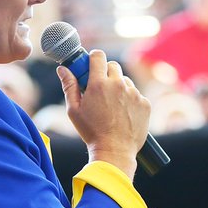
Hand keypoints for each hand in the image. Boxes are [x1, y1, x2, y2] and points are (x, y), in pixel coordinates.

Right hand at [58, 49, 150, 177]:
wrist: (115, 151)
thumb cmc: (91, 132)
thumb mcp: (74, 110)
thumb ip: (69, 86)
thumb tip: (63, 69)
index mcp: (98, 84)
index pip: (98, 56)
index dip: (93, 59)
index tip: (91, 66)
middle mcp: (118, 84)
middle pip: (113, 66)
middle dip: (106, 74)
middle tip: (100, 90)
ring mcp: (134, 93)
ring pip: (125, 81)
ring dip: (118, 88)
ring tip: (112, 107)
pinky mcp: (145, 103)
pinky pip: (136, 94)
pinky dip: (130, 101)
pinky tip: (123, 115)